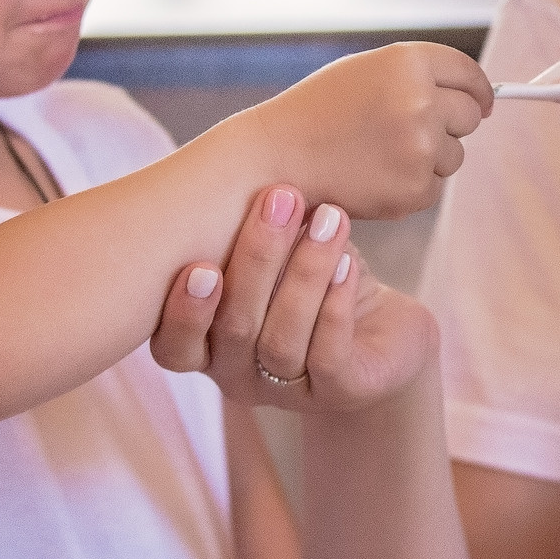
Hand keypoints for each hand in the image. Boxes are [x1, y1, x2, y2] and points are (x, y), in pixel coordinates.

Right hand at [152, 185, 437, 411]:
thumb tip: (232, 166)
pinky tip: (348, 261)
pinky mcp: (341, 392)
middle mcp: (238, 376)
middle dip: (256, 259)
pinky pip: (329, 355)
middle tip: (280, 198)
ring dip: (305, 273)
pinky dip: (335, 303)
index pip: (173, 346)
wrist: (386, 332)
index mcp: (208, 346)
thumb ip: (243, 230)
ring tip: (329, 218)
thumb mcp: (277, 254)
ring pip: (282, 340)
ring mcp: (288, 392)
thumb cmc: (314, 284)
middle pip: (234, 329)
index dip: (182, 312)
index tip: (197, 263)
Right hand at [236, 42, 491, 219]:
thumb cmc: (318, 112)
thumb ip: (418, 76)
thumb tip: (477, 99)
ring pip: (454, 155)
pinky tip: (374, 176)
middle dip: (450, 125)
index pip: (470, 75)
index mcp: (408, 62)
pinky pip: (434, 187)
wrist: (277, 159)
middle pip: (469, 116)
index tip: (483, 103)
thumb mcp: (365, 71)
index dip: (480, 91)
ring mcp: (420, 147)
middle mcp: (420, 100)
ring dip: (429, 158)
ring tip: (379, 154)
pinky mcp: (414, 188)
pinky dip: (412, 186)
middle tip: (410, 133)